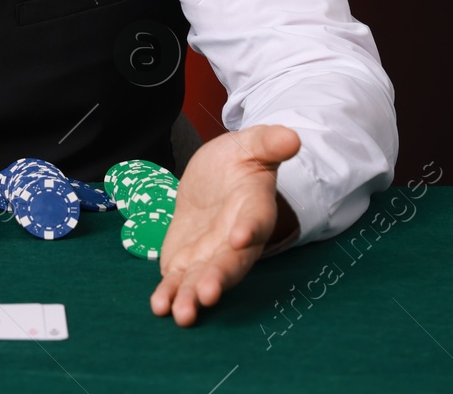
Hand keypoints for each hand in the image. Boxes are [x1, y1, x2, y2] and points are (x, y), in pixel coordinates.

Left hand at [150, 123, 300, 326]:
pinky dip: (170, 293)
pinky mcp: (186, 259)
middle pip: (230, 262)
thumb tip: (292, 137)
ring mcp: (211, 253)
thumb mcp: (251, 144)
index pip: (255, 219)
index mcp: (254, 207)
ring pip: (203, 278)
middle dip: (218, 278)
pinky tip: (160, 306)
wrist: (216, 177)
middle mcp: (235, 239)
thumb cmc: (239, 161)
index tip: (242, 238)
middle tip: (207, 294)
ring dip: (192, 296)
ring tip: (182, 314)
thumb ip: (269, 142)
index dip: (250, 229)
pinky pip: (179, 279)